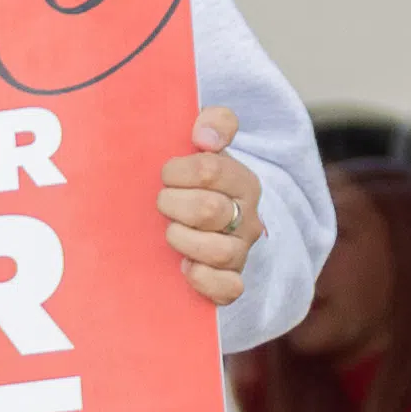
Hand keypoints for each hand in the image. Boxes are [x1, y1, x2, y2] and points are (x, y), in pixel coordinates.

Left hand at [161, 112, 261, 309]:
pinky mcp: (232, 282)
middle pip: (208, 210)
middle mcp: (248, 217)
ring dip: (182, 240)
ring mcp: (241, 251)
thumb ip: (215, 122)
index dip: (176, 171)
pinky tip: (185, 267)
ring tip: (170, 233)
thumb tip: (204, 137)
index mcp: (242, 181)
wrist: (205, 224)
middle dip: (172, 205)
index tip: (165, 175)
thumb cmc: (197, 182)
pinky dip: (203, 280)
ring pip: (219, 251)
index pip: (210, 169)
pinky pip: (229, 289)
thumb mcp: (206, 146)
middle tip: (162, 204)